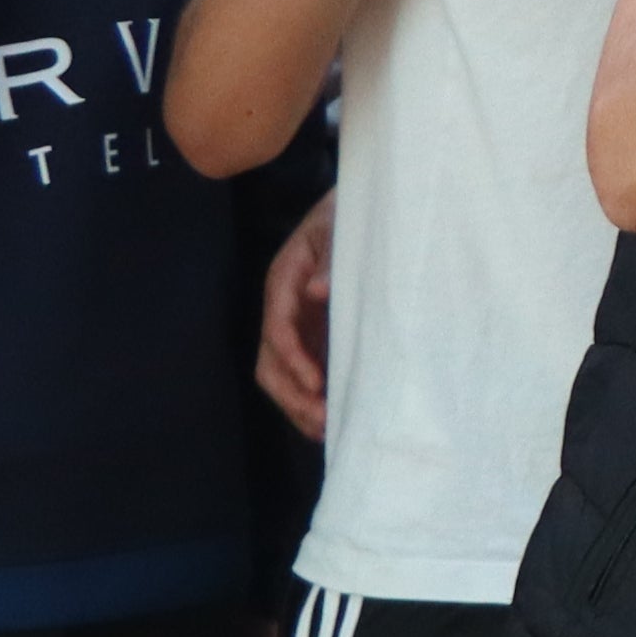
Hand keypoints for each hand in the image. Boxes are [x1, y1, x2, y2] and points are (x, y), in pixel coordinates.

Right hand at [253, 194, 333, 439]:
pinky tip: (334, 420)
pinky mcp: (314, 336)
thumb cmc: (351, 215)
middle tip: (324, 419)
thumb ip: (332, 259)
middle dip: (293, 394)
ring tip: (329, 429)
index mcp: (285, 279)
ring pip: (282, 374)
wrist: (365, 207)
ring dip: (300, 404)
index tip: (317, 383)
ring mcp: (297, 324)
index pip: (277, 327)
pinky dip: (314, 398)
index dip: (293, 358)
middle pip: (270, 361)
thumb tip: (317, 290)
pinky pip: (304, 373)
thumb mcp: (343, 227)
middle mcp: (284, 306)